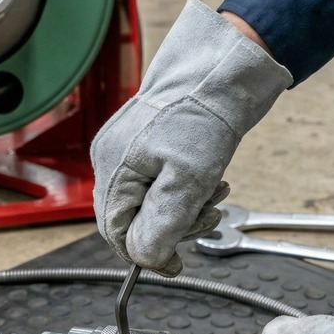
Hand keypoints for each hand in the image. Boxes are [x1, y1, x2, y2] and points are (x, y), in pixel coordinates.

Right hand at [91, 0, 290, 275]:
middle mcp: (112, 159)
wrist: (221, 70)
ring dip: (185, 209)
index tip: (176, 264)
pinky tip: (209, 180)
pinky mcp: (144, 143)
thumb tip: (146, 260)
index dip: (146, 253)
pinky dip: (184, 190)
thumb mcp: (188, 182)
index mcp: (115, 169)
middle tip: (208, 216)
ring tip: (216, 193)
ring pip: (150, 202)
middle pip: (133, 219)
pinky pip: (158, 182)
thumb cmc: (205, 116)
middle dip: (173, 226)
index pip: (116, 233)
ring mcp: (126, 149)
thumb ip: (161, 226)